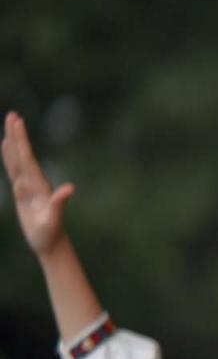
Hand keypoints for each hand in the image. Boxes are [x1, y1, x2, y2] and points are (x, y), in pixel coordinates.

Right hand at [3, 112, 75, 257]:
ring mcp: (29, 186)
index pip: (28, 158)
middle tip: (12, 115)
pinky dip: (9, 157)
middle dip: (17, 135)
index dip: (22, 141)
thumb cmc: (51, 234)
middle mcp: (35, 182)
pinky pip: (14, 170)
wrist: (51, 243)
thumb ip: (60, 203)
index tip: (17, 123)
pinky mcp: (24, 192)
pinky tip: (7, 148)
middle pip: (23, 154)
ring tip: (10, 125)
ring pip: (18, 160)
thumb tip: (70, 188)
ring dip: (14, 143)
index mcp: (39, 185)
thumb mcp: (54, 219)